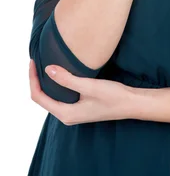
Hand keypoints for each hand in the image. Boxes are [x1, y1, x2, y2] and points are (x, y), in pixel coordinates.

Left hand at [29, 59, 148, 125]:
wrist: (131, 103)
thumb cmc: (112, 96)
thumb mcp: (89, 86)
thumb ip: (67, 79)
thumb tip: (47, 69)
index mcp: (65, 113)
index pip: (39, 97)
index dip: (33, 79)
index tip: (32, 62)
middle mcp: (66, 115)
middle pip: (43, 98)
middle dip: (36, 80)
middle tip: (36, 60)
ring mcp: (73, 112)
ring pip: (52, 97)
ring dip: (46, 82)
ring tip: (44, 63)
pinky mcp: (79, 106)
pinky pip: (61, 96)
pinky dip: (56, 84)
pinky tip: (60, 72)